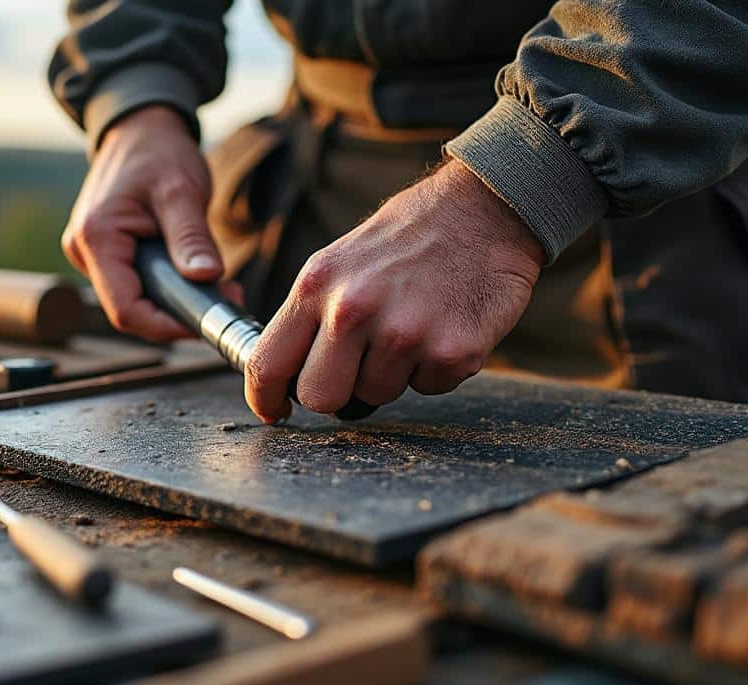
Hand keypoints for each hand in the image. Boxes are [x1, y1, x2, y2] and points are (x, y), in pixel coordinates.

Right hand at [61, 106, 239, 341]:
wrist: (141, 131)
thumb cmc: (159, 153)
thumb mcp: (182, 191)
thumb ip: (192, 238)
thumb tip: (207, 279)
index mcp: (96, 238)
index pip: (126, 310)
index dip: (167, 326)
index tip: (207, 322)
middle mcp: (84, 252)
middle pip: (130, 310)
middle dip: (177, 312)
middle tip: (225, 295)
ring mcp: (91, 256)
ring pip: (135, 300)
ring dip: (175, 300)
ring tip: (215, 281)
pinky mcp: (105, 256)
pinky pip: (137, 286)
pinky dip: (167, 287)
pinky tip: (192, 272)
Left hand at [245, 159, 545, 422]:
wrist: (482, 210)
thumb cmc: (405, 240)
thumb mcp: (338, 263)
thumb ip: (309, 317)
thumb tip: (285, 377)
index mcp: (316, 286)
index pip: (268, 363)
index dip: (265, 398)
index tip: (274, 410)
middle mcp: (353, 310)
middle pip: (319, 397)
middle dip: (337, 391)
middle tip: (361, 363)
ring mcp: (403, 333)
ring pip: (377, 394)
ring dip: (394, 372)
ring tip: (413, 323)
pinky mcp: (450, 351)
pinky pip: (429, 388)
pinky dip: (436, 367)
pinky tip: (444, 325)